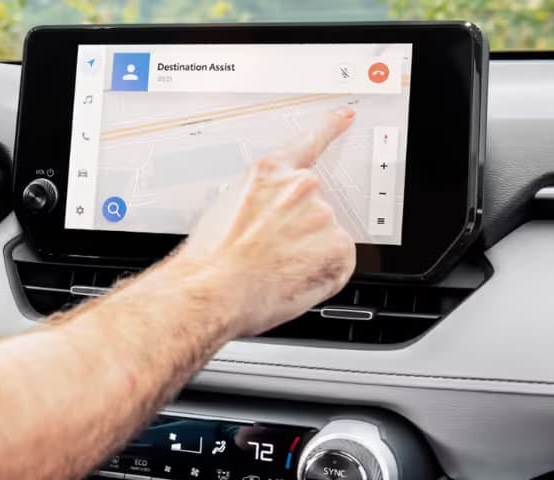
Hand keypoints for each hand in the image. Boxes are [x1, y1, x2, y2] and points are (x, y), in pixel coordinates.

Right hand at [174, 107, 357, 336]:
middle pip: (312, 208)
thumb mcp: (222, 213)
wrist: (212, 290)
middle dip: (297, 231)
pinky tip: (290, 280)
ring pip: (323, 239)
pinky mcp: (339, 247)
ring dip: (305, 255)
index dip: (329, 128)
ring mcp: (323, 216)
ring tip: (271, 271)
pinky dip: (318, 275)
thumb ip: (255, 203)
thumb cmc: (209, 260)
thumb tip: (269, 220)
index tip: (345, 116)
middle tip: (267, 254)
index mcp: (268, 174)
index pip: (307, 144)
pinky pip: (336, 263)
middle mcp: (300, 187)